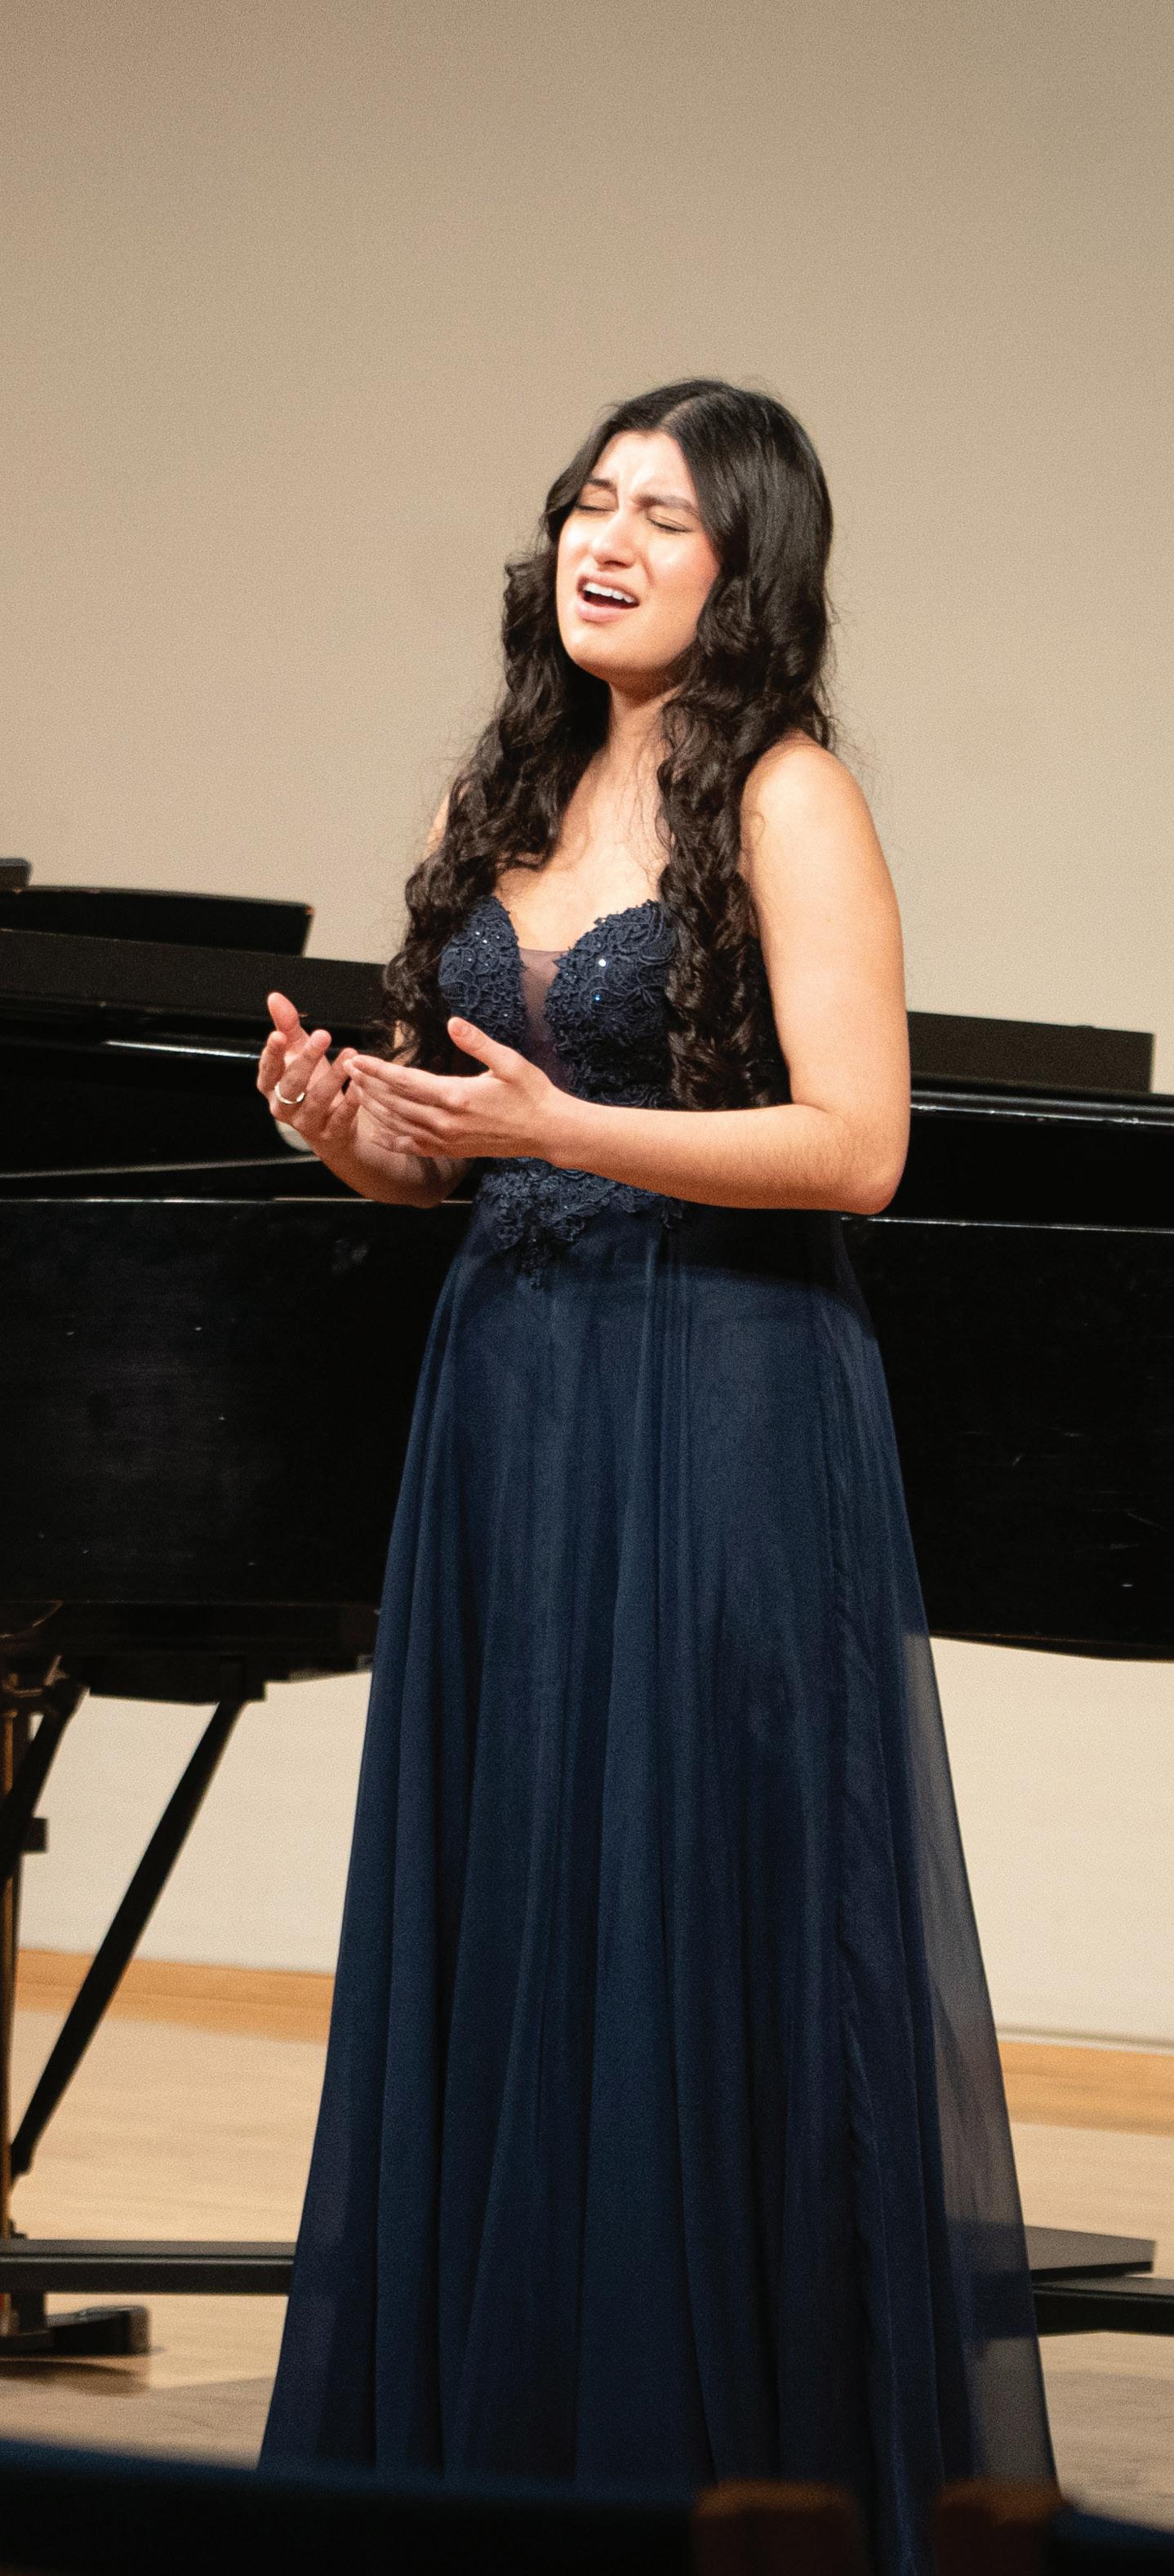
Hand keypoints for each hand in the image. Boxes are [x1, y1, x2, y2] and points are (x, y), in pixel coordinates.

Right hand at [256, 990, 358, 1158]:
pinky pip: (341, 1118)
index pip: (267, 1070)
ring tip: (350, 1054)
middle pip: (291, 1084)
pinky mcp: (330, 1134)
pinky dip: (351, 1101)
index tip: (279, 1035)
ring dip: (334, 1076)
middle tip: (324, 1035)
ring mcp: (307, 1123)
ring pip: (317, 1100)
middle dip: (306, 1059)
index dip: (272, 1054)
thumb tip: (275, 998)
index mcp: (272, 1088)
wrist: (332, 1130)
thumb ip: (287, 1027)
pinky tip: (360, 1085)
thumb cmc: (312, 1086)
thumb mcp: (299, 1054)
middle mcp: (284, 1108)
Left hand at [343, 1016, 562, 1162]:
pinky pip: (413, 1146)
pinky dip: (391, 1138)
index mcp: (456, 1096)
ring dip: (374, 1108)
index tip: (357, 1059)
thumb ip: (477, 1042)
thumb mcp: (508, 1061)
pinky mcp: (451, 1150)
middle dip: (368, 1086)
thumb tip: (453, 1021)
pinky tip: (376, 1130)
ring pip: (399, 1124)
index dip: (377, 1070)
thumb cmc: (531, 1093)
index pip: (405, 1081)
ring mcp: (447, 1139)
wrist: (547, 1131)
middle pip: (394, 1103)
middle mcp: (445, 1121)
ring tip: (355, 1091)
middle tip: (347, 1070)